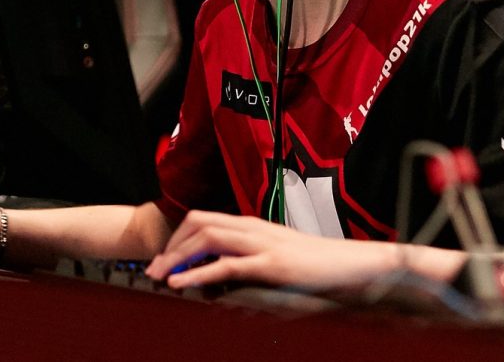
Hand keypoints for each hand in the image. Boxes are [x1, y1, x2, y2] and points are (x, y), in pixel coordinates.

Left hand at [145, 210, 396, 290]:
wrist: (351, 264)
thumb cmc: (317, 264)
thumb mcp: (278, 256)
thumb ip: (252, 259)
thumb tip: (226, 273)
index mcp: (253, 225)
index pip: (204, 219)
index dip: (179, 236)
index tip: (165, 258)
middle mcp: (253, 227)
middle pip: (198, 223)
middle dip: (171, 245)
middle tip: (153, 269)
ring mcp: (261, 243)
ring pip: (207, 238)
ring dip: (178, 257)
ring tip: (160, 276)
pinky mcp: (270, 263)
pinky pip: (226, 264)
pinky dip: (199, 274)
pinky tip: (182, 284)